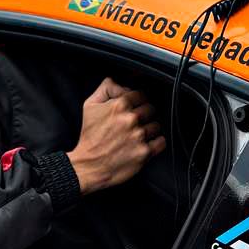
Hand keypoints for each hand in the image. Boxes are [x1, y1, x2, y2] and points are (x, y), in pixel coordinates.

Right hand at [67, 77, 165, 194]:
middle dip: (144, 114)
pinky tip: (146, 143)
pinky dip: (156, 142)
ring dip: (150, 129)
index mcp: (120, 105)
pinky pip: (161, 141)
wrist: (87, 166)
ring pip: (157, 124)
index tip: (133, 108)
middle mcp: (131, 119)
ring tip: (138, 134)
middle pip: (151, 108)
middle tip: (135, 122)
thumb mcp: (90, 105)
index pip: (142, 94)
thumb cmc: (90, 136)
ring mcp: (139, 136)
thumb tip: (122, 82)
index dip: (138, 101)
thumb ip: (107, 87)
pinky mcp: (144, 153)